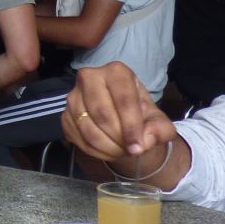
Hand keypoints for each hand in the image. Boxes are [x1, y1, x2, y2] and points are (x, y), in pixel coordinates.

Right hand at [63, 63, 177, 162]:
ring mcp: (73, 96)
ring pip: (88, 129)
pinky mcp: (64, 115)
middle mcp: (89, 77)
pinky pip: (78, 138)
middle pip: (103, 115)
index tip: (139, 148)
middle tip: (131, 151)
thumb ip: (160, 129)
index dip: (131, 127)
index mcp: (116, 71)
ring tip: (121, 152)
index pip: (123, 100)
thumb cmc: (140, 115)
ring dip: (107, 148)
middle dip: (119, 139)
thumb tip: (144, 142)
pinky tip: (107, 151)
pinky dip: (95, 151)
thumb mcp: (158, 121)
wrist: (121, 120)